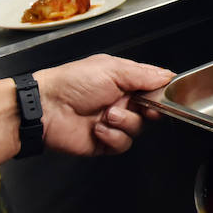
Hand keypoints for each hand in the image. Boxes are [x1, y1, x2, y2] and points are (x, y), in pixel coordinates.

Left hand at [34, 55, 174, 155]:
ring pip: (139, 128)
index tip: (167, 94)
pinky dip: (113, 136)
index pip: (153, 85)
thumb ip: (143, 74)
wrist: (45, 109)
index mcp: (124, 80)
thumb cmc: (73, 82)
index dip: (163, 91)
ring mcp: (113, 122)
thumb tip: (167, 76)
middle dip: (149, 109)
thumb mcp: (111, 69)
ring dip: (125, 121)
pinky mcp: (105, 142)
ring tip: (107, 115)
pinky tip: (98, 129)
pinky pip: (123, 143)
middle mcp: (121, 100)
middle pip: (151, 109)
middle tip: (142, 106)